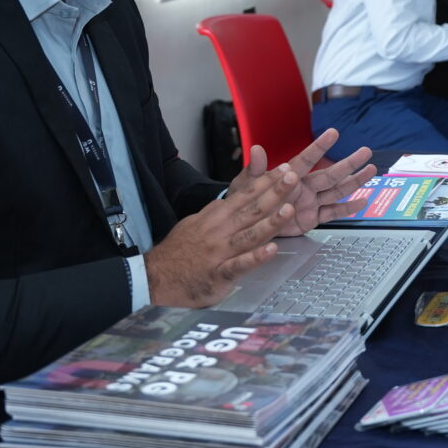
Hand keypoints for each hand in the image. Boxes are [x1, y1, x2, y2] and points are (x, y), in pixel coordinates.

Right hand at [146, 168, 298, 306]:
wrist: (153, 278)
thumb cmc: (179, 250)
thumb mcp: (197, 222)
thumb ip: (218, 210)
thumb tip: (234, 196)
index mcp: (215, 217)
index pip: (244, 196)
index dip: (266, 182)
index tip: (284, 169)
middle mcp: (218, 231)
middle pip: (251, 210)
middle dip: (274, 193)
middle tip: (294, 177)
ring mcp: (219, 253)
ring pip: (249, 234)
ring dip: (270, 222)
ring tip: (289, 209)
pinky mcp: (218, 275)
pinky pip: (239, 265)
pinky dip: (255, 257)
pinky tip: (271, 250)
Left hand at [230, 129, 376, 234]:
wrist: (246, 225)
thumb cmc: (246, 201)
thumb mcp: (246, 185)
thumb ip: (254, 170)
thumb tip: (256, 149)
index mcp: (290, 176)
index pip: (307, 159)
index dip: (320, 147)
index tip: (333, 133)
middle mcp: (304, 186)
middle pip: (331, 174)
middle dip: (349, 163)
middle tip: (365, 151)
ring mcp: (310, 202)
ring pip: (337, 190)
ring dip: (355, 181)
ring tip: (371, 170)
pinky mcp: (312, 218)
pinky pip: (333, 212)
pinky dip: (348, 209)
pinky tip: (363, 201)